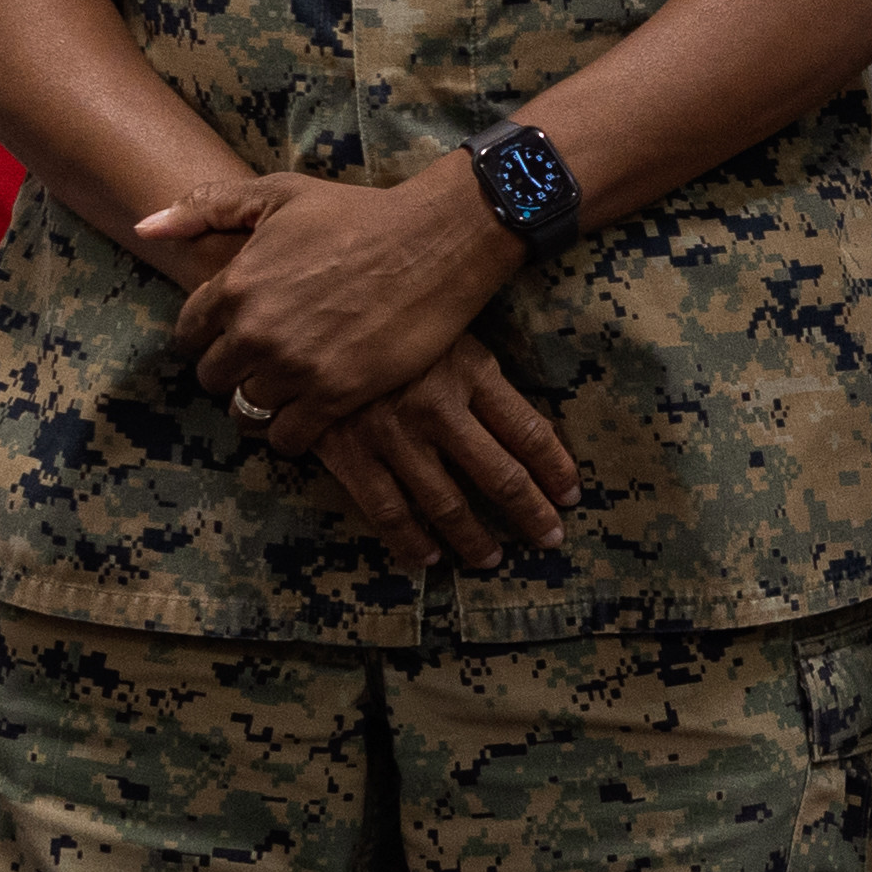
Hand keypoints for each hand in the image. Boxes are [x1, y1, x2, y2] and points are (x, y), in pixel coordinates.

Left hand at [133, 161, 516, 436]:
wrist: (435, 241)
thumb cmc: (359, 213)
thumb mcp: (279, 194)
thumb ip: (206, 207)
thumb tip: (144, 227)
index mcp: (235, 284)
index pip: (188, 333)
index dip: (206, 337)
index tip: (229, 337)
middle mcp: (256, 331)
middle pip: (213, 377)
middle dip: (231, 371)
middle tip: (261, 365)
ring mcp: (295, 367)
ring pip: (247, 409)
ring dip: (262, 402)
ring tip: (285, 391)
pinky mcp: (335, 395)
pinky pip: (288, 437)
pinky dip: (290, 434)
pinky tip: (307, 417)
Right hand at [276, 346, 584, 566]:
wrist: (301, 312)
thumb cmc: (382, 316)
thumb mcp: (444, 328)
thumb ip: (480, 375)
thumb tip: (526, 427)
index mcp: (468, 369)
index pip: (529, 430)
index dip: (555, 468)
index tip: (570, 495)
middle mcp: (436, 406)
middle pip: (500, 475)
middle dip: (530, 513)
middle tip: (549, 538)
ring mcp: (391, 433)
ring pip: (445, 503)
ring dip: (474, 539)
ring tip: (491, 559)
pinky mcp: (347, 451)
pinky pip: (386, 509)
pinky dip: (410, 541)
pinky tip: (429, 557)